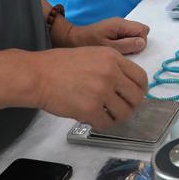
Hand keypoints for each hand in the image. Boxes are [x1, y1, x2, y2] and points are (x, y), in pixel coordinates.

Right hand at [30, 47, 148, 129]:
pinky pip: (107, 123)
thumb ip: (111, 66)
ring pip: (124, 113)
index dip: (140, 90)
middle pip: (136, 97)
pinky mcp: (90, 108)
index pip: (140, 78)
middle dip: (130, 106)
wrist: (37, 75)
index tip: (133, 97)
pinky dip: (102, 124)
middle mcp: (111, 73)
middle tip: (120, 109)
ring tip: (105, 115)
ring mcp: (101, 91)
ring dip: (116, 117)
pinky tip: (93, 119)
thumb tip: (126, 84)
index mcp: (113, 57)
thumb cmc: (60, 65)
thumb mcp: (92, 54)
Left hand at [68, 18, 149, 54]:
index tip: (128, 51)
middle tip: (121, 52)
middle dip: (136, 44)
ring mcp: (118, 26)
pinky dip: (124, 45)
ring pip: (134, 35)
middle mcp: (121, 22)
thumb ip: (127, 45)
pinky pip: (127, 37)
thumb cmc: (88, 44)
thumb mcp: (108, 48)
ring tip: (116, 52)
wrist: (71, 39)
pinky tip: (113, 50)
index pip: (143, 30)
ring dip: (130, 45)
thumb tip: (142, 43)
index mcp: (120, 24)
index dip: (140, 42)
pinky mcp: (114, 30)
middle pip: (140, 32)